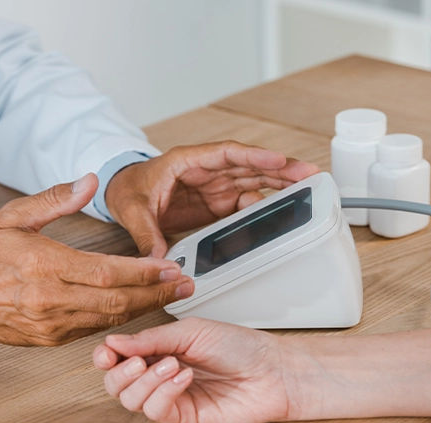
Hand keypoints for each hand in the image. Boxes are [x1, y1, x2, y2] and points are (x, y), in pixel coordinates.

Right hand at [0, 174, 194, 345]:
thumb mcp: (14, 216)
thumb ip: (56, 198)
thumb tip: (91, 180)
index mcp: (45, 266)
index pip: (107, 272)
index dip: (144, 272)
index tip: (172, 267)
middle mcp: (51, 299)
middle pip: (117, 300)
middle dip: (157, 293)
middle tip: (186, 284)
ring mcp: (51, 324)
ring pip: (110, 319)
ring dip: (145, 308)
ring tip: (174, 295)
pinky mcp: (51, 339)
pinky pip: (94, 329)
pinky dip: (120, 319)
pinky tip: (140, 307)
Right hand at [93, 317, 298, 422]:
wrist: (272, 370)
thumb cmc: (241, 346)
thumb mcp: (193, 330)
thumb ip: (152, 338)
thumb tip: (114, 341)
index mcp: (161, 348)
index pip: (119, 356)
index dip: (106, 356)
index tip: (106, 351)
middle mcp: (161, 373)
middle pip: (116, 383)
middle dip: (119, 372)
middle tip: (138, 361)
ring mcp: (172, 396)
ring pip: (131, 399)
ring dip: (146, 381)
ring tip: (172, 364)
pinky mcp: (184, 416)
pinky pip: (156, 410)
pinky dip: (164, 392)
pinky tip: (183, 377)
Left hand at [104, 141, 319, 256]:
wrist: (121, 192)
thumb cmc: (127, 189)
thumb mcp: (132, 209)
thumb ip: (146, 233)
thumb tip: (157, 259)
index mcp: (188, 161)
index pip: (227, 154)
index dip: (254, 157)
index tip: (278, 161)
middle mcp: (207, 170)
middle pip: (250, 165)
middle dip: (280, 168)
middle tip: (308, 173)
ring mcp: (215, 186)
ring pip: (254, 180)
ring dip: (279, 183)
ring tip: (306, 188)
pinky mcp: (218, 202)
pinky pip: (246, 201)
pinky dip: (264, 206)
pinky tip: (281, 212)